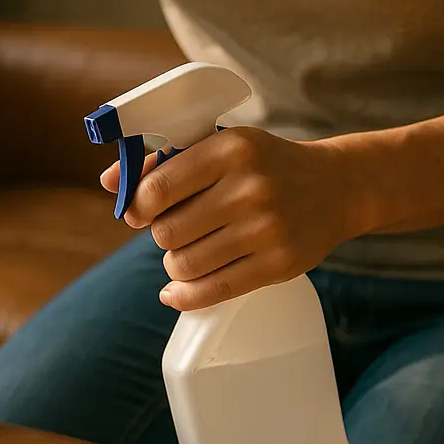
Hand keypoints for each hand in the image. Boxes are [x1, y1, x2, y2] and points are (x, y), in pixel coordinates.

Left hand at [101, 127, 360, 310]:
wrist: (335, 186)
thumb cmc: (261, 165)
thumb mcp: (217, 147)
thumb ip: (160, 162)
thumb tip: (108, 182)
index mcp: (230, 150)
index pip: (158, 189)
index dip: (137, 207)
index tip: (138, 212)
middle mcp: (250, 188)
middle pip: (167, 232)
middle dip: (160, 235)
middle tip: (174, 229)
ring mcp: (267, 229)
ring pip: (184, 264)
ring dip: (174, 264)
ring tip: (186, 251)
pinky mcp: (279, 265)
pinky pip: (213, 291)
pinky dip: (184, 296)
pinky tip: (175, 292)